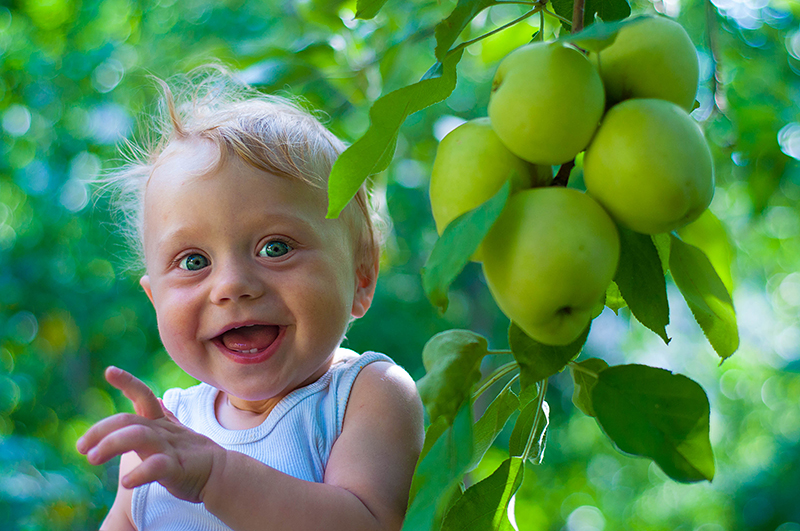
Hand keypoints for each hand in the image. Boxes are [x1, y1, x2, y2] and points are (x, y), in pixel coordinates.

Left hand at [76, 366, 226, 502]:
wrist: (221, 473)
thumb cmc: (193, 454)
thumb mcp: (176, 431)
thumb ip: (163, 415)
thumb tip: (154, 399)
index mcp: (160, 423)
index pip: (143, 396)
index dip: (128, 382)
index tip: (109, 371)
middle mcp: (162, 431)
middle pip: (128, 420)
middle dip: (100, 430)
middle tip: (81, 447)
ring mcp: (170, 448)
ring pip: (139, 437)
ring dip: (112, 444)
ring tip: (92, 458)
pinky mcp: (178, 468)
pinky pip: (157, 467)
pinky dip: (140, 473)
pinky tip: (126, 482)